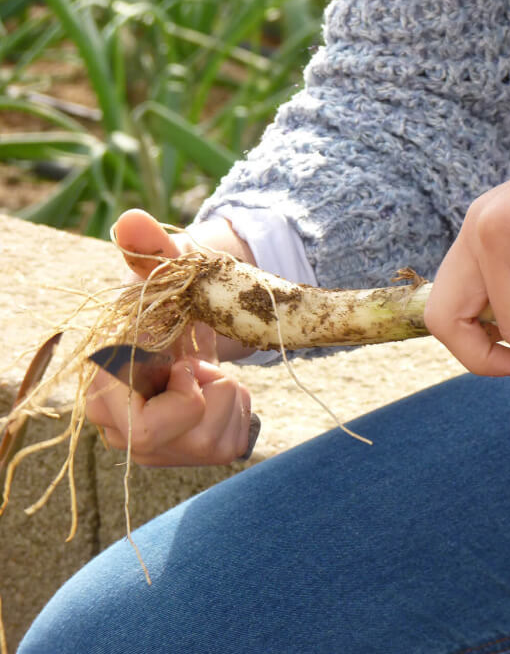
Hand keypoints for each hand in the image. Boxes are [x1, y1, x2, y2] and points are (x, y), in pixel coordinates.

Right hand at [85, 209, 255, 465]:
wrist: (207, 314)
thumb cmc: (183, 291)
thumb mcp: (173, 266)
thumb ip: (151, 247)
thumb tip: (131, 221)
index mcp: (103, 385)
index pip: (132, 424)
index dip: (172, 396)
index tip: (190, 363)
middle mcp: (120, 425)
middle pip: (160, 442)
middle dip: (200, 401)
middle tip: (205, 367)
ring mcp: (156, 446)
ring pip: (208, 445)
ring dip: (227, 398)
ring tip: (210, 371)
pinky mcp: (191, 452)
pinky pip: (231, 446)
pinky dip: (241, 411)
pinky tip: (222, 388)